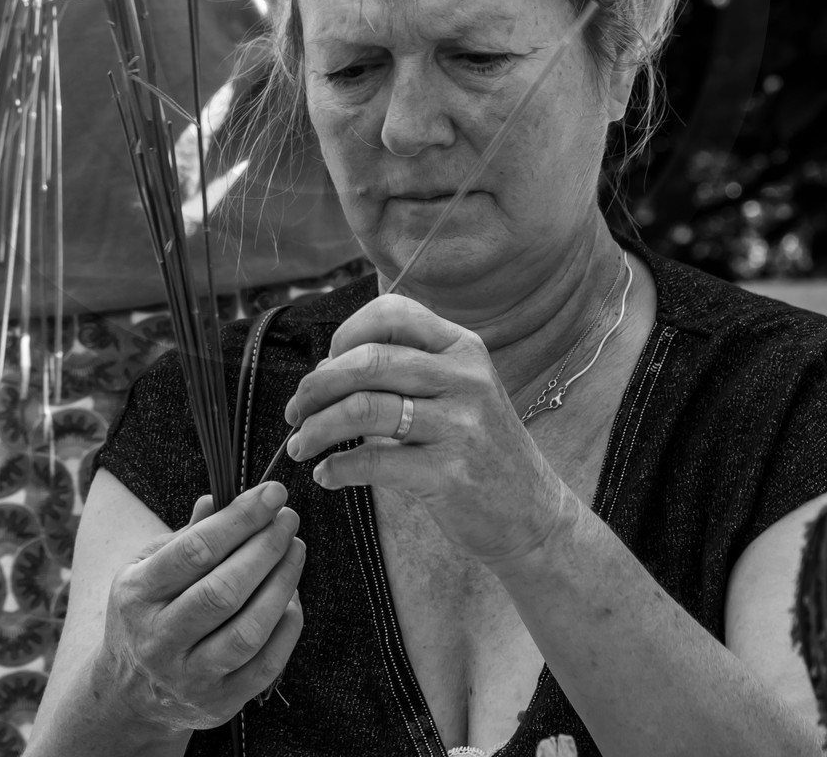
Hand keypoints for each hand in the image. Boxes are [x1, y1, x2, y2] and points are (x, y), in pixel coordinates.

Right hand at [95, 480, 304, 731]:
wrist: (128, 695)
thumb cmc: (145, 614)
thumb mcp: (145, 568)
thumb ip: (185, 535)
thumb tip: (220, 498)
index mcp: (137, 595)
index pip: (195, 551)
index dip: (240, 518)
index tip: (272, 493)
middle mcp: (159, 640)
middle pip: (224, 591)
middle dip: (265, 547)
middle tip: (288, 519)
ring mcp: (189, 678)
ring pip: (247, 631)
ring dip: (282, 584)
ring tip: (295, 551)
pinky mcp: (218, 704)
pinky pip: (265, 665)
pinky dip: (287, 626)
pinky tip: (292, 597)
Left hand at [284, 294, 570, 570]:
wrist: (531, 513)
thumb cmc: (479, 448)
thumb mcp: (456, 392)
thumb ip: (401, 371)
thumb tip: (324, 368)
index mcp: (462, 347)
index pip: (392, 313)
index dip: (346, 334)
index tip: (325, 365)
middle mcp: (464, 377)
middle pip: (368, 360)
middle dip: (316, 386)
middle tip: (295, 410)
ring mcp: (460, 425)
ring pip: (363, 409)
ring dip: (317, 428)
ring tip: (301, 445)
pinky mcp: (450, 473)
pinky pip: (374, 462)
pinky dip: (337, 468)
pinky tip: (326, 475)